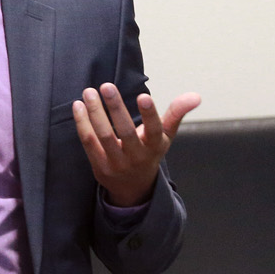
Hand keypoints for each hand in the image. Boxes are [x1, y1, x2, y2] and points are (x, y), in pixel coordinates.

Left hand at [72, 84, 200, 207]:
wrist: (133, 187)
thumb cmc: (149, 152)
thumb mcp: (165, 136)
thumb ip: (177, 113)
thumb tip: (196, 95)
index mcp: (154, 146)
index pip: (154, 129)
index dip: (149, 114)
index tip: (143, 96)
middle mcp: (137, 156)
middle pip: (125, 132)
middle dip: (116, 108)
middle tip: (107, 85)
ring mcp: (117, 163)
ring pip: (104, 136)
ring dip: (95, 113)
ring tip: (89, 92)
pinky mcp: (99, 165)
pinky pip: (89, 143)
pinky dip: (82, 124)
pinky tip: (78, 106)